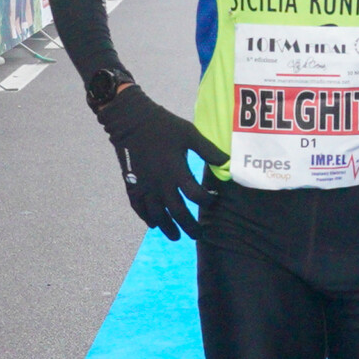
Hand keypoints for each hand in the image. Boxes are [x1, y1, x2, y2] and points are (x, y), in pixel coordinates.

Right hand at [94, 85, 226, 238]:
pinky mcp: (132, 185)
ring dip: (168, 228)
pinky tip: (154, 224)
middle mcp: (161, 183)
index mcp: (176, 171)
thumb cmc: (163, 126)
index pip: (195, 195)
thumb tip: (227, 162)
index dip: (207, 200)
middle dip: (189, 226)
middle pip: (177, 212)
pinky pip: (139, 208)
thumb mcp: (189, 134)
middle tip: (198, 236)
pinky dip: (147, 218)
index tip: (213, 200)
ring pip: (157, 214)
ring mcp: (145, 187)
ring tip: (176, 237)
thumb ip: (208, 150)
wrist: (131, 121)